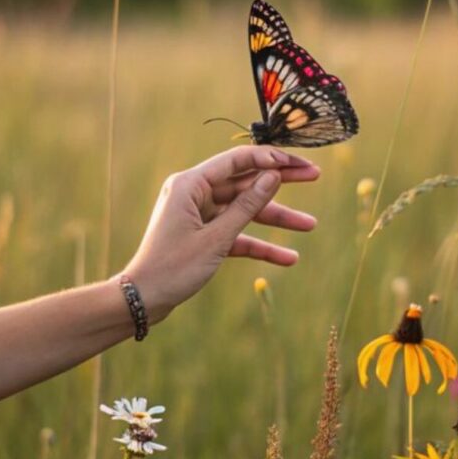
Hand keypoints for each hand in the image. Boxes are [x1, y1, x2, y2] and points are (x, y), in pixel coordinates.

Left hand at [124, 146, 319, 322]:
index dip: (271, 159)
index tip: (299, 163)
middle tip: (314, 174)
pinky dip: (259, 244)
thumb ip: (247, 206)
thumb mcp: (216, 238)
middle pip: (245, 181)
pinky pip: (236, 234)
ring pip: (244, 210)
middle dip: (280, 182)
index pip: (237, 160)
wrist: (143, 299)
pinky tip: (288, 257)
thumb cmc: (173, 267)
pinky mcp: (203, 235)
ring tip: (310, 224)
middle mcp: (193, 193)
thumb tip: (273, 176)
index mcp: (190, 184)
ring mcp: (199, 214)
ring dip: (276, 218)